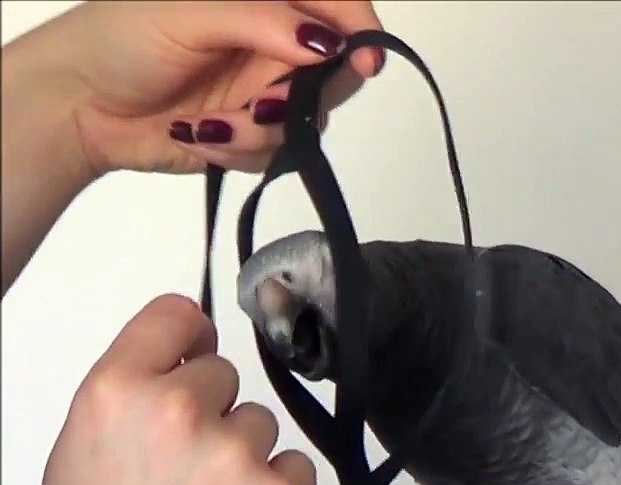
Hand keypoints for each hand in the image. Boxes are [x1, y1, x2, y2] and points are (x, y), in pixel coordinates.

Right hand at [2, 295, 316, 484]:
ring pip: (263, 426)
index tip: (195, 357)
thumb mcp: (82, 456)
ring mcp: (234, 454)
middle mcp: (177, 410)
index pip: (177, 315)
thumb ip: (134, 396)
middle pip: (226, 375)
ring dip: (246, 461)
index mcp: (115, 393)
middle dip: (214, 417)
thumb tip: (188, 353)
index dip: (190, 338)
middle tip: (183, 478)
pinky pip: (297, 468)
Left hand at [22, 0, 384, 175]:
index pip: (337, 7)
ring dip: (263, 131)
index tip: (362, 59)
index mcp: (265, 0)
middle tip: (267, 106)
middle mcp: (273, 43)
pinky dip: (240, 150)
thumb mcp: (192, 14)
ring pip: (309, 119)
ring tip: (213, 124)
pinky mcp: (252, 134)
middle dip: (304, 96)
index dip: (360, 31)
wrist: (76, 104)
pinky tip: (200, 135)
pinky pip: (278, 152)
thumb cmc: (119, 40)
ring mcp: (265, 90)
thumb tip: (327, 40)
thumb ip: (264, 20)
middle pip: (336, 69)